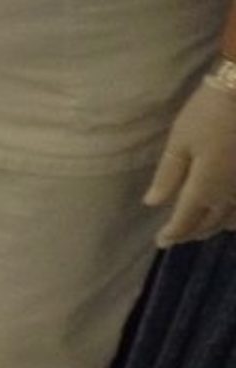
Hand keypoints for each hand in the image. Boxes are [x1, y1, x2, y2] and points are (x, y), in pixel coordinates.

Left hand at [144, 77, 235, 246]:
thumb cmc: (211, 112)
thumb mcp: (180, 141)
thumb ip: (168, 176)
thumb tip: (153, 203)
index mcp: (206, 188)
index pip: (185, 221)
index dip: (172, 233)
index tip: (162, 241)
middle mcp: (232, 194)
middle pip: (210, 223)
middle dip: (192, 232)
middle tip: (178, 236)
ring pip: (234, 219)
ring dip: (216, 226)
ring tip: (203, 227)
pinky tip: (232, 214)